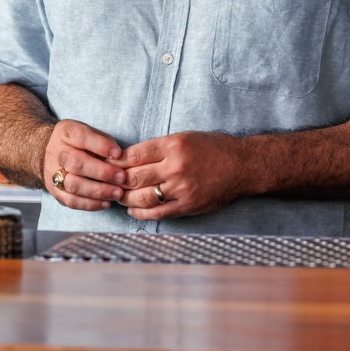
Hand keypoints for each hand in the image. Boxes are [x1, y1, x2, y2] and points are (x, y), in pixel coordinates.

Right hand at [42, 119, 127, 211]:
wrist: (56, 153)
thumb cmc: (81, 143)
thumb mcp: (92, 133)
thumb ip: (104, 143)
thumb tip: (120, 159)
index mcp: (66, 132)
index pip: (81, 137)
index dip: (101, 145)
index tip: (118, 153)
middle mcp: (56, 152)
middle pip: (76, 163)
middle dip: (102, 172)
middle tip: (122, 177)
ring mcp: (52, 172)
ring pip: (73, 185)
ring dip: (98, 191)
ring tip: (117, 193)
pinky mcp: (54, 191)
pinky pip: (71, 201)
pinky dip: (90, 204)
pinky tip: (106, 203)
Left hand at [117, 131, 247, 220]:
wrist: (242, 166)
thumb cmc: (213, 148)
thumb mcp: (185, 137)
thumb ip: (160, 148)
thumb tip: (130, 158)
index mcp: (174, 145)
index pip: (135, 154)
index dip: (117, 161)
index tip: (108, 164)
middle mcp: (176, 166)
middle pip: (134, 177)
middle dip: (117, 181)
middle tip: (107, 182)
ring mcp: (181, 188)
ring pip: (142, 197)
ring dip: (125, 199)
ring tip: (117, 197)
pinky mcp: (187, 205)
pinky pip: (157, 212)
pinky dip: (140, 213)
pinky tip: (133, 210)